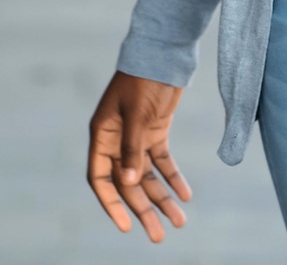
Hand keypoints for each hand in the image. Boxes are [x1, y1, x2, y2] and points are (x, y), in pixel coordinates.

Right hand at [87, 71, 191, 243]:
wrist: (163, 50)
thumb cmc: (143, 78)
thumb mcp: (137, 113)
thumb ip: (133, 148)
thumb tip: (131, 184)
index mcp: (102, 135)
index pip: (100, 179)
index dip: (111, 204)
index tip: (126, 226)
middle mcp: (116, 139)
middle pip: (128, 184)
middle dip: (143, 209)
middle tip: (159, 235)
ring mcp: (136, 136)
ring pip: (147, 176)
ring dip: (162, 198)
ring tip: (179, 221)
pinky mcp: (154, 131)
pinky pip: (162, 161)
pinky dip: (173, 177)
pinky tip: (186, 194)